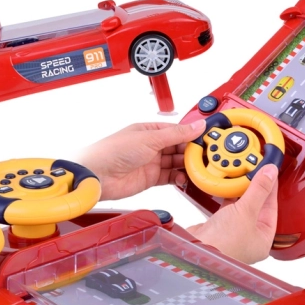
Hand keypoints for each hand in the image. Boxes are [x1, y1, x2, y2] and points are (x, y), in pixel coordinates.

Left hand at [77, 120, 205, 200]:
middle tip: (205, 156)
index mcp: (150, 130)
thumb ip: (176, 134)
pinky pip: (170, 177)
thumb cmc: (113, 151)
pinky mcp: (150, 179)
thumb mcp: (150, 138)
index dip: (192, 135)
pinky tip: (184, 178)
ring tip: (197, 168)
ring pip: (176, 163)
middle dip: (192, 152)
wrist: (98, 175)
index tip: (207, 139)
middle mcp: (151, 146)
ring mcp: (151, 163)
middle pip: (178, 148)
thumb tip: (197, 125)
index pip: (177, 131)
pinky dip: (179, 178)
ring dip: (186, 166)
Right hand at [187, 165, 278, 263]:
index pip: (272, 210)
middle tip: (257, 171)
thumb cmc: (224, 243)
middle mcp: (249, 239)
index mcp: (263, 240)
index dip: (271, 190)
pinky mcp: (218, 229)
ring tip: (244, 177)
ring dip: (241, 193)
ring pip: (241, 209)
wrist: (197, 249)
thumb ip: (259, 190)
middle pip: (257, 208)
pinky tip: (228, 188)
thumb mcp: (247, 211)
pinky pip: (227, 210)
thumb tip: (271, 173)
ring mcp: (232, 234)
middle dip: (256, 190)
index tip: (270, 174)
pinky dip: (228, 198)